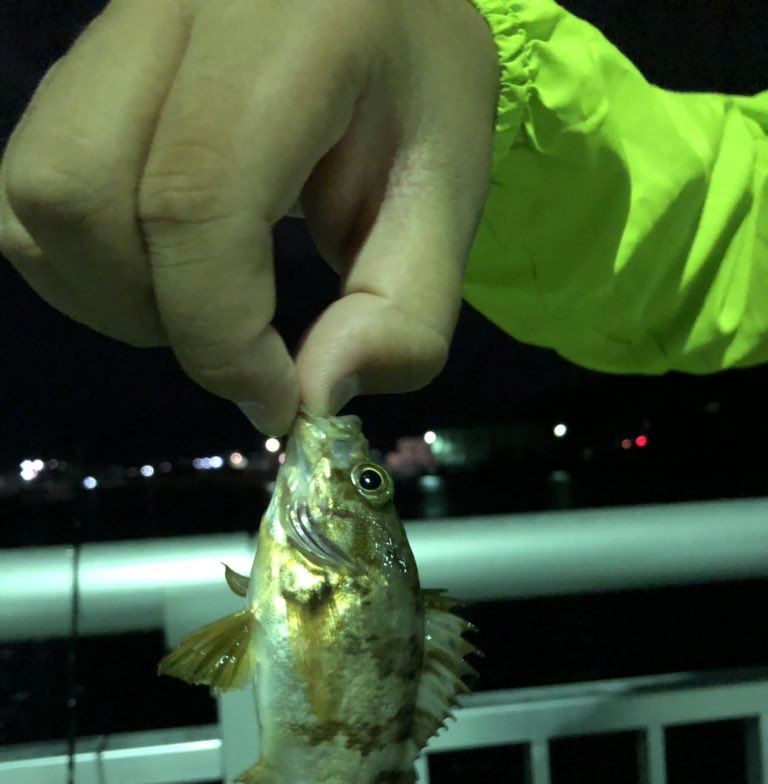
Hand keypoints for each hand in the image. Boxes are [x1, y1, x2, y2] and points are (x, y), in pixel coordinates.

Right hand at [0, 0, 497, 435]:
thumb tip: (314, 400)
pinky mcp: (78, 62)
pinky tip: (155, 270)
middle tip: (239, 344)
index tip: (277, 400)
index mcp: (288, 29)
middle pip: (84, 196)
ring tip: (198, 304)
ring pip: (38, 193)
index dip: (221, 336)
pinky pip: (26, 185)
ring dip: (108, 294)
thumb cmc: (415, 89)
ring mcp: (109, 27)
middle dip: (158, 317)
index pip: (196, 200)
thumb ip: (405, 307)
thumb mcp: (448, 193)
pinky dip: (77, 264)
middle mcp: (171, 6)